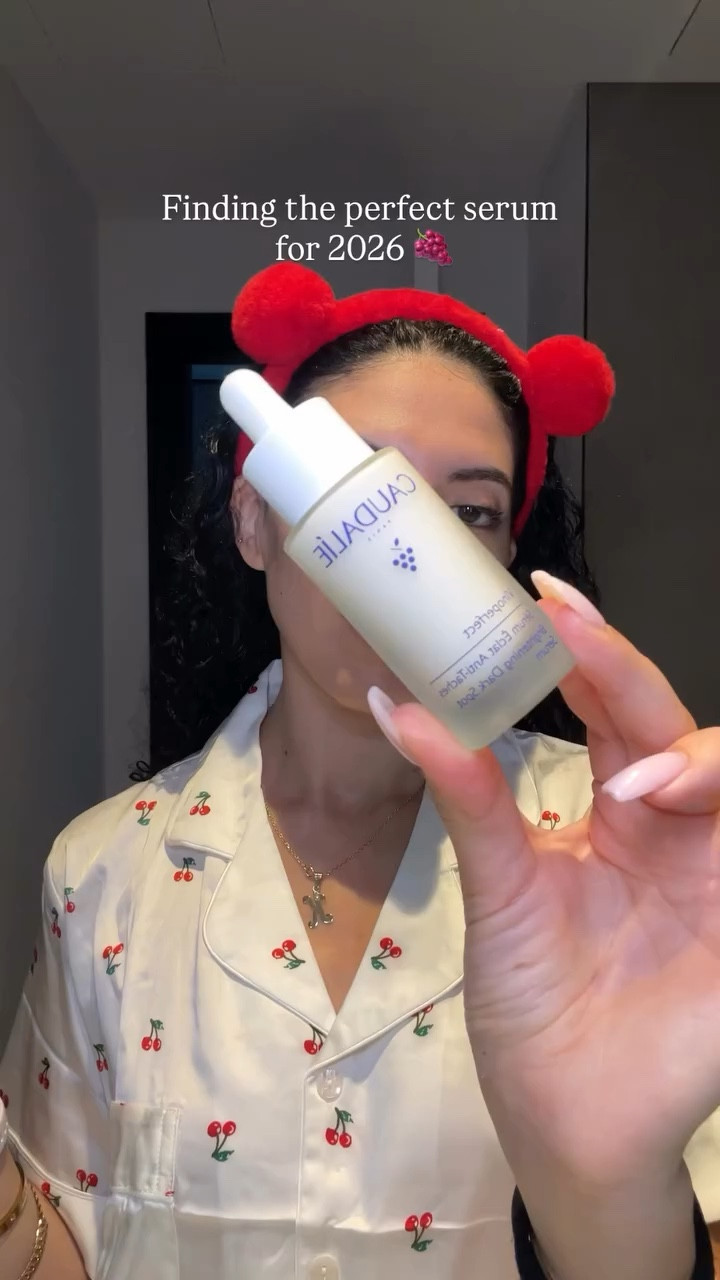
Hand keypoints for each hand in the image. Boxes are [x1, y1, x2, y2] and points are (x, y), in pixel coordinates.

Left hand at [378, 585, 719, 1187]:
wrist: (567, 1117)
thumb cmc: (531, 1001)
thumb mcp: (498, 885)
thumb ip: (468, 795)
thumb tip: (394, 703)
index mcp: (618, 811)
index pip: (612, 711)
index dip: (588, 652)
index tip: (544, 596)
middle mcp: (675, 826)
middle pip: (669, 722)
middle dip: (627, 671)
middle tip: (570, 631)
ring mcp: (717, 867)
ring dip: (696, 757)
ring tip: (635, 782)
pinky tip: (676, 800)